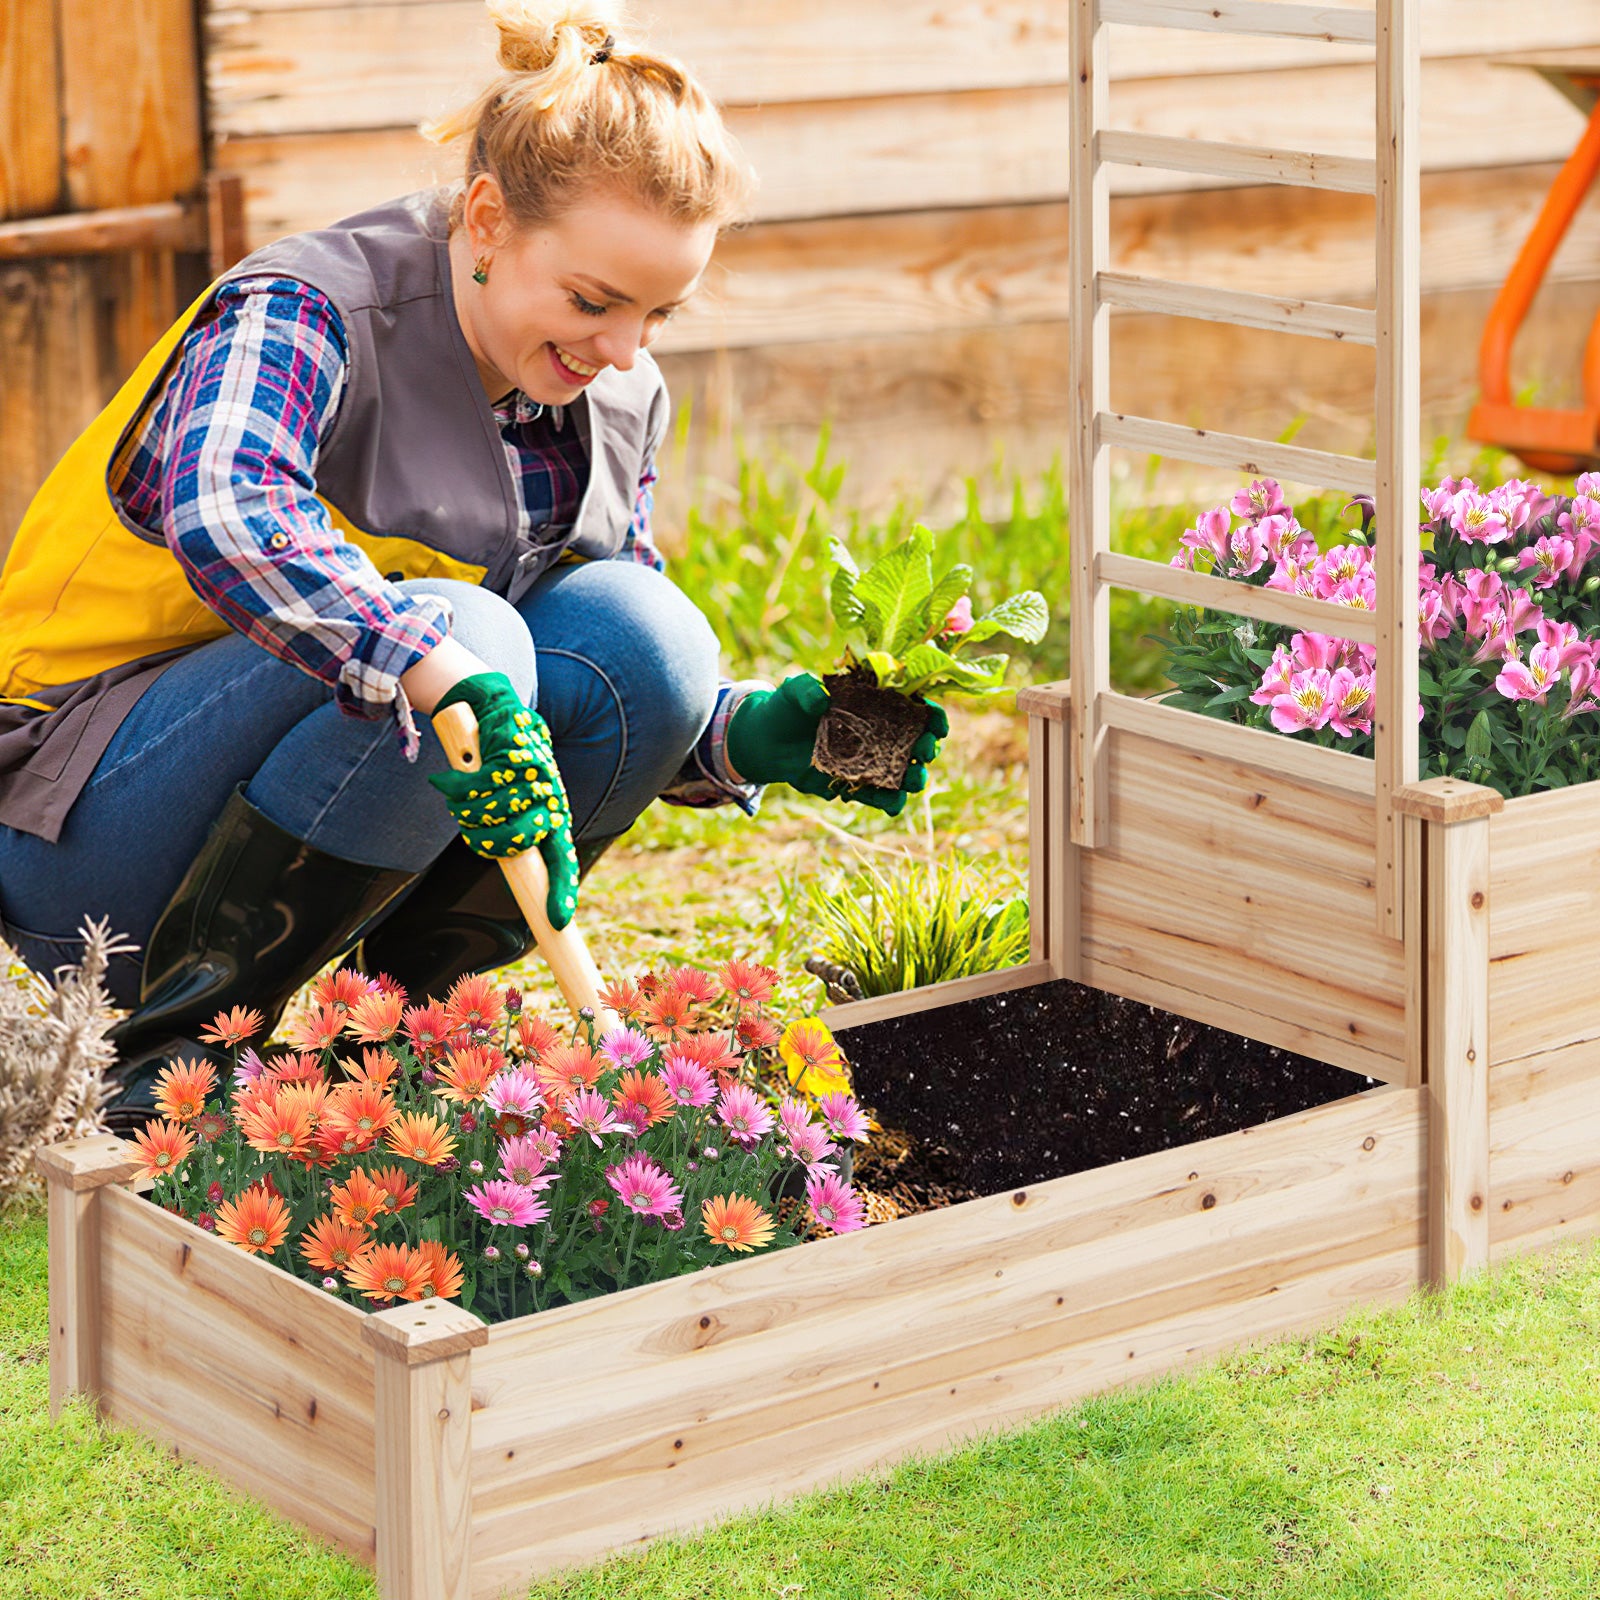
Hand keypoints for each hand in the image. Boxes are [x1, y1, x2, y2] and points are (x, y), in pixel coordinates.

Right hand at [425, 672, 580, 929]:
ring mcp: (535, 777)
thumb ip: (510, 828)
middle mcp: (550, 798)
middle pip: (515, 843)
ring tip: (464, 793)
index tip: (557, 923)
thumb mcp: (511, 797)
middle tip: (471, 827)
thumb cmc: (501, 760)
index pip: (563, 860)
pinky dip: (457, 789)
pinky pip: (475, 791)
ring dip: (466, 811)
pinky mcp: (512, 756)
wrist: (491, 707)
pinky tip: (455, 776)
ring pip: (491, 818)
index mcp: (553, 813)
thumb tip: (505, 867)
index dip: (561, 891)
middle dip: (486, 841)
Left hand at [725, 672, 947, 816]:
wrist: (766, 741)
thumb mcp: (794, 691)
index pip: (914, 706)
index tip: (936, 720)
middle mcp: (880, 733)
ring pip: (904, 772)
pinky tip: (894, 803)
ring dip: (915, 777)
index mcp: (875, 704)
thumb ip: (806, 690)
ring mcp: (870, 760)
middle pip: (917, 741)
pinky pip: (879, 796)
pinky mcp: (855, 784)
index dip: (931, 714)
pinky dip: (889, 802)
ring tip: (915, 779)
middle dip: (929, 746)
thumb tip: (820, 701)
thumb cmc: (787, 708)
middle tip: (925, 749)